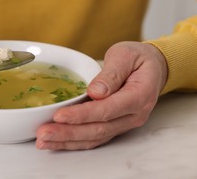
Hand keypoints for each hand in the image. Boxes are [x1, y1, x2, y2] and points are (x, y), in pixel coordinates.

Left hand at [35, 41, 167, 149]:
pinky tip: (57, 142)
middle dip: (68, 133)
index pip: (107, 110)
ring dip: (68, 141)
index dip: (82, 115)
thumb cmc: (138, 58)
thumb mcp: (125, 55)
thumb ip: (111, 74)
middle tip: (43, 134)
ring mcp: (125, 123)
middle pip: (98, 129)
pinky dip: (75, 141)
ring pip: (95, 137)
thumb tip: (95, 92)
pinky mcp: (115, 125)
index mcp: (138, 96)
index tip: (59, 116)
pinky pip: (95, 137)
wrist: (154, 67)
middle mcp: (133, 115)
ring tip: (43, 141)